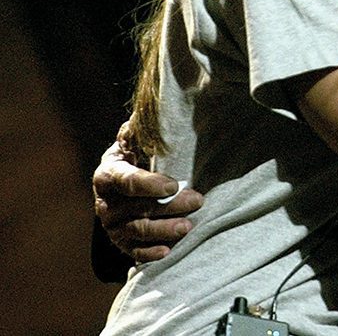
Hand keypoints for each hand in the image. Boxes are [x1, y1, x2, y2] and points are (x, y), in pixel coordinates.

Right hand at [92, 123, 203, 262]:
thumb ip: (139, 131)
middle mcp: (105, 203)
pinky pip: (133, 251)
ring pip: (138, 230)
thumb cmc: (134, 155)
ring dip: (164, 230)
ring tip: (188, 227)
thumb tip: (144, 117)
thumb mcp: (133, 140)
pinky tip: (168, 251)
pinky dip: (149, 253)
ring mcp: (112, 225)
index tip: (174, 185)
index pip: (126, 180)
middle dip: (169, 206)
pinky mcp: (120, 242)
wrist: (120, 182)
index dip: (149, 184)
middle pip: (138, 207)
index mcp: (108, 174)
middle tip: (197, 201)